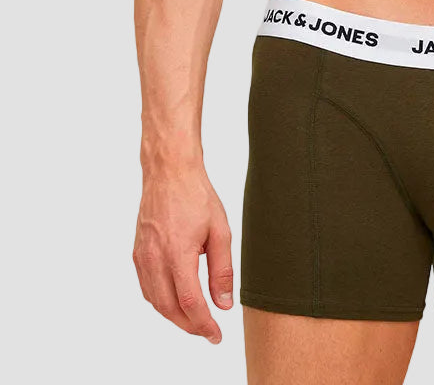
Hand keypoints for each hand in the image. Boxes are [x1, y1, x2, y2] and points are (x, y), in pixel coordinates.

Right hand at [133, 166, 233, 342]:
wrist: (169, 172)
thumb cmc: (196, 196)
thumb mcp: (220, 231)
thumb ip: (222, 270)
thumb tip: (223, 304)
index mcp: (177, 253)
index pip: (190, 302)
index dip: (204, 324)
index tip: (216, 335)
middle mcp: (155, 258)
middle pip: (169, 308)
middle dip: (189, 326)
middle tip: (208, 331)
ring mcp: (142, 257)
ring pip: (155, 301)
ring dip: (174, 316)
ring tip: (195, 319)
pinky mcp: (137, 253)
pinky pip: (146, 288)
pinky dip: (161, 301)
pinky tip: (175, 300)